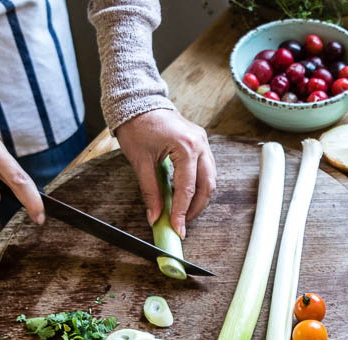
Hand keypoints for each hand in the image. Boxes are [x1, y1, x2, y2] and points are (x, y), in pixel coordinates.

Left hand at [114, 109, 214, 237]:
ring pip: (210, 178)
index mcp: (185, 147)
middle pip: (207, 185)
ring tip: (184, 211)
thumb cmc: (137, 126)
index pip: (187, 188)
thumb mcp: (140, 162)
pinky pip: (207, 168)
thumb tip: (155, 216)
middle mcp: (200, 144)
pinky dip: (199, 184)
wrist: (137, 102)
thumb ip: (150, 191)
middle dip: (196, 208)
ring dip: (200, 197)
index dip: (182, 211)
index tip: (178, 228)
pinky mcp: (200, 142)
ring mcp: (203, 142)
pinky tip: (187, 193)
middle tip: (183, 223)